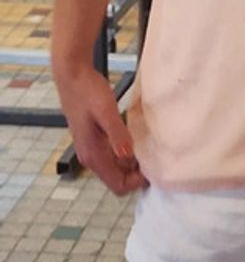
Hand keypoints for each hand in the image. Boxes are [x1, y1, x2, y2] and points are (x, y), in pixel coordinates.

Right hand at [54, 65, 148, 194]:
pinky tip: (137, 136)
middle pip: (118, 178)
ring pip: (117, 167)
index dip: (136, 182)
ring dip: (132, 162)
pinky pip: (114, 154)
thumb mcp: (106, 111)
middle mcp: (91, 156)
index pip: (117, 185)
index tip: (153, 169)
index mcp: (93, 155)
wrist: (73, 75)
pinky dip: (126, 151)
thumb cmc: (87, 91)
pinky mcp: (95, 138)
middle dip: (136, 173)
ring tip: (148, 146)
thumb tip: (127, 156)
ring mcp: (92, 148)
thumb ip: (116, 133)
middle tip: (155, 156)